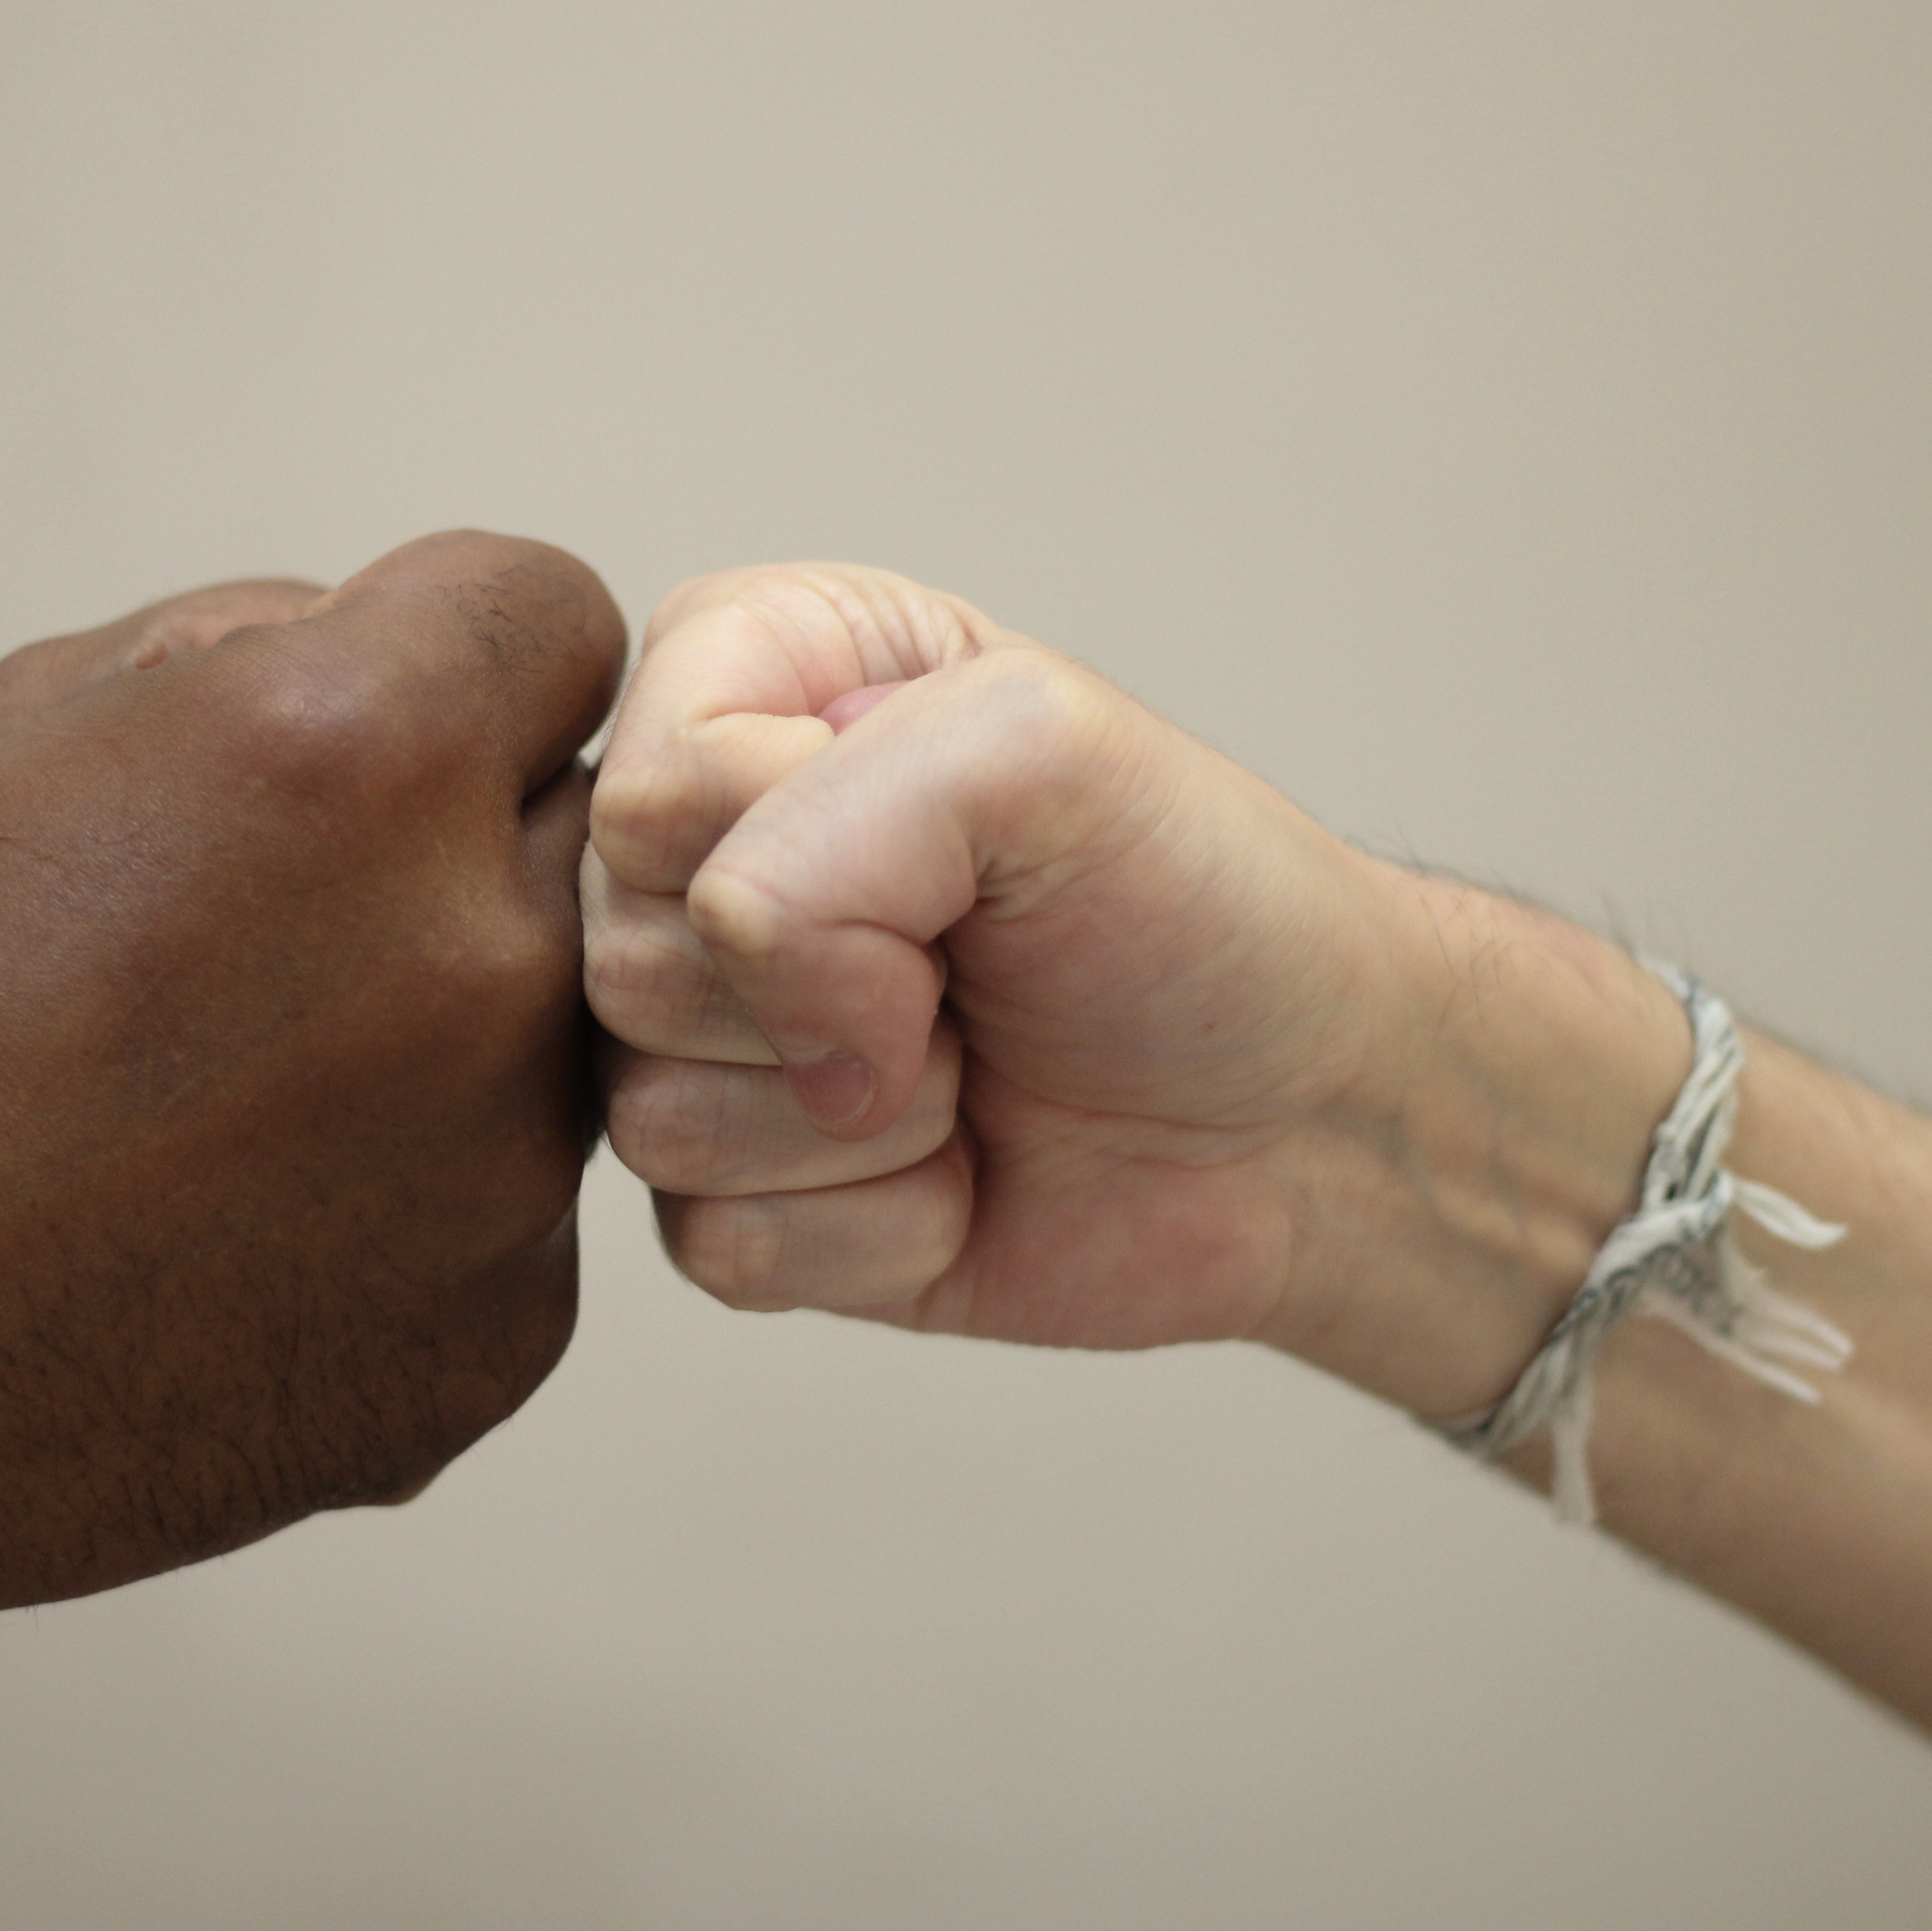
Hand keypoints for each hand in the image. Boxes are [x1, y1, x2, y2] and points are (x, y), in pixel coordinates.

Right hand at [0, 529, 623, 1623]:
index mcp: (362, 751)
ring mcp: (516, 1163)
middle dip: (460, 836)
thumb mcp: (37, 718)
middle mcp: (481, 953)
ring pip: (566, 1019)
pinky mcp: (514, 1324)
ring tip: (251, 1089)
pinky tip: (251, 1231)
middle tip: (287, 921)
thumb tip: (411, 656)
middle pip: (578, 821)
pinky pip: (523, 1197)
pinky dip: (423, 1195)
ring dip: (454, 1017)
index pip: (551, 612)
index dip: (460, 654)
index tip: (393, 718)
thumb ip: (270, 640)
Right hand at [584, 562, 1681, 1407]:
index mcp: (745, 686)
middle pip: (624, 957)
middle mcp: (701, 856)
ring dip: (864, 1119)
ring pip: (647, 1114)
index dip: (793, 843)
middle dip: (838, 990)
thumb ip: (834, 811)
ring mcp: (705, 1036)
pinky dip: (872, 1228)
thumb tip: (752, 991)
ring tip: (968, 1062)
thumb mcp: (1042, 750)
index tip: (955, 851)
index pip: (640, 788)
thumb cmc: (1197, 905)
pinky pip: (711, 1244)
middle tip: (969, 967)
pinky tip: (956, 1175)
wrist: (1307, 1115)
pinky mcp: (736, 1197)